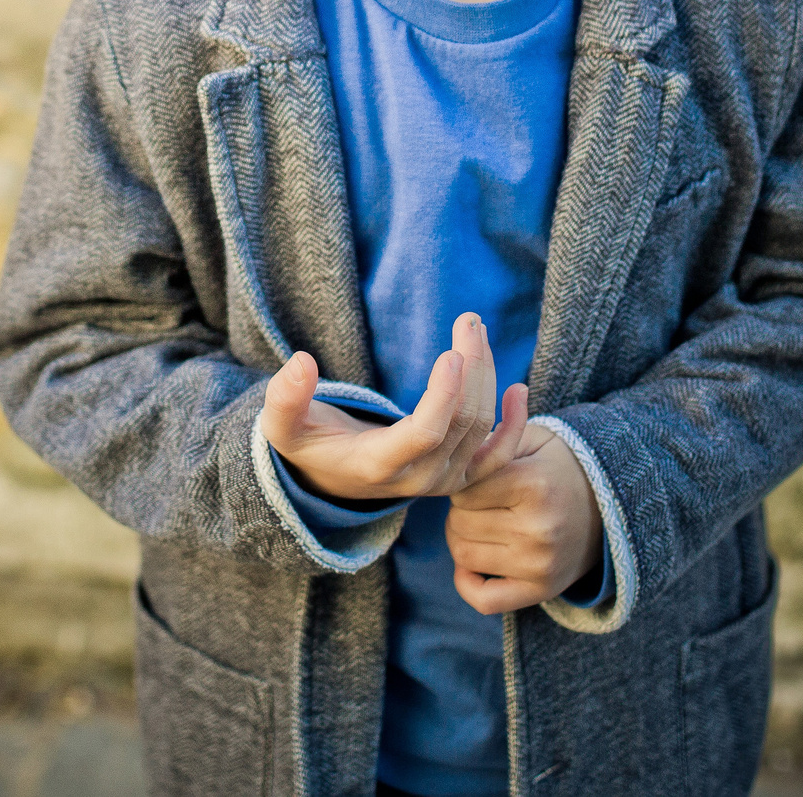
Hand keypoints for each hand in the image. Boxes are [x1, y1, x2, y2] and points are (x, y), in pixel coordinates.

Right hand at [259, 313, 528, 501]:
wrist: (330, 482)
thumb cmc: (309, 445)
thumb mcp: (283, 428)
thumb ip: (284, 398)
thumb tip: (301, 362)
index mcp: (378, 465)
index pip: (424, 433)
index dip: (444, 396)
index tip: (452, 353)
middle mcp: (418, 479)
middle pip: (462, 422)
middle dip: (472, 367)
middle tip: (469, 321)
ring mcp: (443, 482)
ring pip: (482, 428)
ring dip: (488, 376)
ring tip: (476, 331)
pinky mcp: (459, 478)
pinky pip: (500, 457)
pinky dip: (515, 425)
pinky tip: (519, 389)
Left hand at [447, 421, 602, 614]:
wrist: (609, 504)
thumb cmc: (556, 467)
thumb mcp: (527, 440)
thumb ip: (486, 446)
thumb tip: (445, 462)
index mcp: (533, 485)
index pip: (462, 490)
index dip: (461, 482)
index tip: (476, 479)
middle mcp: (538, 529)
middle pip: (459, 523)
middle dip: (460, 510)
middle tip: (481, 502)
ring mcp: (540, 564)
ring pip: (463, 556)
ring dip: (462, 539)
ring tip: (483, 525)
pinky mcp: (542, 590)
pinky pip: (483, 599)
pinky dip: (467, 583)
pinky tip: (476, 563)